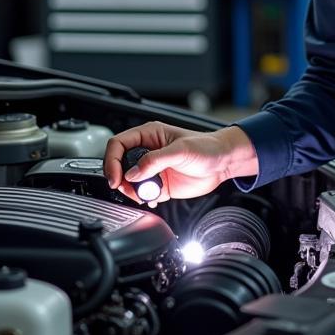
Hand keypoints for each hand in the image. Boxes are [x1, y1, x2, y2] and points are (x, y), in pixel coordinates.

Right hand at [103, 121, 257, 205]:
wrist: (222, 163)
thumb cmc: (206, 147)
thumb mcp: (180, 150)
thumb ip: (155, 161)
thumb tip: (133, 173)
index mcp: (148, 135)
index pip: (118, 145)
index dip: (112, 161)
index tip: (115, 178)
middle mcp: (147, 152)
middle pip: (120, 165)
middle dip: (121, 179)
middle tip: (130, 189)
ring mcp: (153, 169)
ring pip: (129, 182)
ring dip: (132, 191)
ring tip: (146, 193)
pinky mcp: (160, 185)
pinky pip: (142, 194)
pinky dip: (143, 198)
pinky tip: (153, 198)